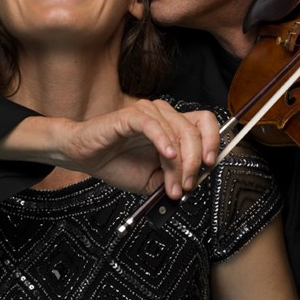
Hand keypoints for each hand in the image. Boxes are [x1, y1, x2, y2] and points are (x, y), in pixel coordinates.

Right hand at [0, 99, 219, 198]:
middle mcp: (164, 116)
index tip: (210, 165)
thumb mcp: (154, 180)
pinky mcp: (130, 116)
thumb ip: (175, 178)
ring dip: (178, 164)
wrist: (85, 157)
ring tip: (170, 186)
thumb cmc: (118, 163)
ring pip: (177, 132)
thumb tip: (195, 183)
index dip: (213, 141)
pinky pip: (153, 124)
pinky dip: (163, 141)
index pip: (205, 123)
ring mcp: (148, 113)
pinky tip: (166, 156)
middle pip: (194, 131)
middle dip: (195, 164)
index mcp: (173, 128)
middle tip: (186, 186)